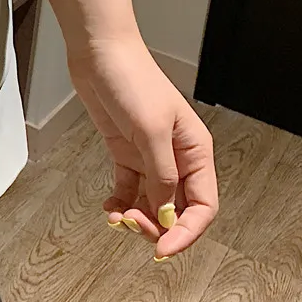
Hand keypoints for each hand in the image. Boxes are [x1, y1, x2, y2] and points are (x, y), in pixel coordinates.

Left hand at [69, 36, 217, 259]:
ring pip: (153, 204)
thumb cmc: (131, 79)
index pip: (203, 205)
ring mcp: (150, 156)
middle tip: (133, 227)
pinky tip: (110, 209)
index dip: (187, 231)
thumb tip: (168, 213)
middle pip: (178, 210)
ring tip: (117, 217)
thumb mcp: (151, 129)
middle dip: (159, 226)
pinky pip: (130, 189)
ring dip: (138, 218)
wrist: (98, 52)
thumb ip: (162, 174)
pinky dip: (121, 204)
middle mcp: (177, 158)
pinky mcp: (126, 152)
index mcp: (196, 150)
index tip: (165, 249)